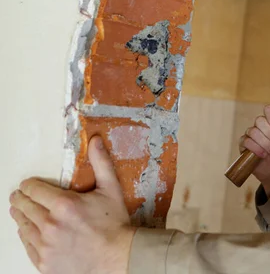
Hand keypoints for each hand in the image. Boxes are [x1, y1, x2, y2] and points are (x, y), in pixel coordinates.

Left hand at [9, 136, 134, 273]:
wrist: (118, 257)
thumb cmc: (115, 223)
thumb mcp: (111, 189)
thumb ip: (100, 163)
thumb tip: (95, 140)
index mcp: (64, 205)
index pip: (32, 189)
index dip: (29, 185)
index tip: (28, 185)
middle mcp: (50, 225)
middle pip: (24, 207)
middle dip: (21, 199)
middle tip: (20, 197)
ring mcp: (45, 246)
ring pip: (23, 226)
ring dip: (21, 217)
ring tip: (20, 212)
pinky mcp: (44, 262)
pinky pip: (27, 246)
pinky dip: (26, 236)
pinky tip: (28, 232)